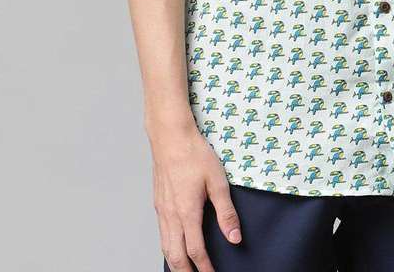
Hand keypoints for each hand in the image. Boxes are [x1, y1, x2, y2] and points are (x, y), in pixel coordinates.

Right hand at [149, 120, 241, 271]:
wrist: (170, 136)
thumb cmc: (195, 154)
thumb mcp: (217, 180)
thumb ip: (226, 212)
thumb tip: (235, 238)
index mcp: (187, 212)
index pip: (195, 251)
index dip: (204, 267)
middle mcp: (171, 215)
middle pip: (175, 255)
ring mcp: (162, 209)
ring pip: (165, 246)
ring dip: (175, 263)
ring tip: (184, 271)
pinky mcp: (158, 202)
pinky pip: (161, 233)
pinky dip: (167, 247)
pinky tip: (173, 246)